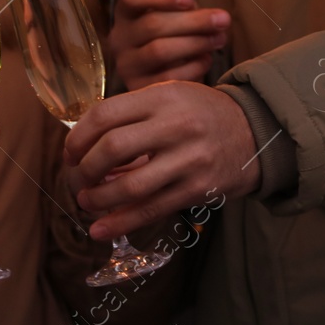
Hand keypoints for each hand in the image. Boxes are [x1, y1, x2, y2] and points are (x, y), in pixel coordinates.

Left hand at [64, 81, 261, 240]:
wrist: (255, 131)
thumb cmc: (200, 113)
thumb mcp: (169, 95)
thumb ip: (131, 112)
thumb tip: (83, 142)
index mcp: (162, 97)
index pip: (105, 115)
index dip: (78, 138)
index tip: (70, 153)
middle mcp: (175, 125)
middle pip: (112, 148)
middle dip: (84, 169)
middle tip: (77, 179)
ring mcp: (189, 159)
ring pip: (130, 186)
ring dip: (99, 198)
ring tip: (87, 201)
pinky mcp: (198, 189)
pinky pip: (152, 209)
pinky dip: (121, 222)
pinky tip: (100, 229)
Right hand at [109, 0, 229, 90]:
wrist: (163, 75)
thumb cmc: (173, 36)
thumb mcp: (175, 16)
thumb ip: (186, 10)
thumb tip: (210, 18)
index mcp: (126, 12)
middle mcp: (119, 38)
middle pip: (153, 24)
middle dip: (193, 21)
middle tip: (223, 19)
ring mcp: (127, 65)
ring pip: (159, 50)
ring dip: (195, 43)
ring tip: (219, 39)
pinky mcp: (139, 89)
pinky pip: (168, 78)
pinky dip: (192, 67)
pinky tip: (206, 60)